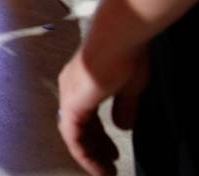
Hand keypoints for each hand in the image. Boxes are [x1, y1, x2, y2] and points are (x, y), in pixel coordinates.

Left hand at [58, 48, 148, 175]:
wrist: (118, 37)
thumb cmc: (126, 52)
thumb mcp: (129, 86)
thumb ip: (123, 107)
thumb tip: (122, 126)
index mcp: (82, 81)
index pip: (86, 115)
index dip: (99, 136)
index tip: (113, 151)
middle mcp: (70, 87)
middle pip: (79, 126)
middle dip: (95, 147)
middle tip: (109, 165)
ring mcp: (69, 95)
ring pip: (73, 134)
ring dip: (89, 155)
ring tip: (104, 171)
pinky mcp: (72, 103)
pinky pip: (72, 136)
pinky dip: (83, 153)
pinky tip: (96, 165)